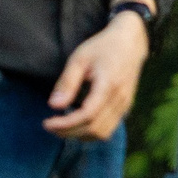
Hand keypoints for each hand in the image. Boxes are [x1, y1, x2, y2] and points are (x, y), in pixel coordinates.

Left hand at [44, 10, 150, 140]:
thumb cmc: (102, 48)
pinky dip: (89, 131)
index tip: (47, 123)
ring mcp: (125, 105)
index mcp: (109, 84)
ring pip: (101, 134)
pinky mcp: (125, 109)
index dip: (66, 124)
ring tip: (61, 125)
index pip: (87, 115)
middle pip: (93, 128)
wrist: (130, 43)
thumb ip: (67, 83)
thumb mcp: (79, 59)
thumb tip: (53, 105)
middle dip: (68, 132)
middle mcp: (120, 98)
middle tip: (49, 125)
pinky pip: (107, 130)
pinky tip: (76, 122)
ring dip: (79, 135)